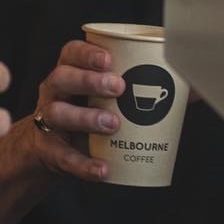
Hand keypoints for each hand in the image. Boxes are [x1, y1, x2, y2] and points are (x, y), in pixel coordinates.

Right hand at [0, 39, 120, 223]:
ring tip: (113, 124)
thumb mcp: (94, 96)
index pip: (70, 54)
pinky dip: (84, 165)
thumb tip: (177, 91)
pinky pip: (64, 157)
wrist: (46, 148)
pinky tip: (103, 170)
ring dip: (85, 117)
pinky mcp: (49, 150)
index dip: (87, 53)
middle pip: (61, 78)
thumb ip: (123, 90)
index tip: (108, 58)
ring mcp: (47, 122)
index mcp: (66, 74)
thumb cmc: (82, 114)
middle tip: (119, 87)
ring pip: (57, 114)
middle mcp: (52, 94)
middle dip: (89, 81)